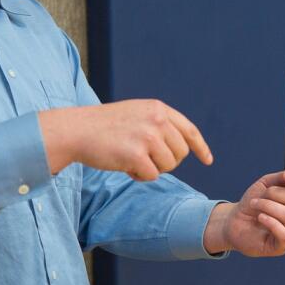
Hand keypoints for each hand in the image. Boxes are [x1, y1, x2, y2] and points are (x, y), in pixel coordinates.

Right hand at [38, 99, 212, 180]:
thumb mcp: (137, 114)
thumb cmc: (105, 126)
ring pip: (169, 166)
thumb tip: (182, 147)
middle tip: (144, 158)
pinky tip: (123, 165)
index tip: (208, 160)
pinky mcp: (136, 155)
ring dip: (152, 168)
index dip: (200, 147)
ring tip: (131, 158)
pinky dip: (139, 176)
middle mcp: (157, 120)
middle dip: (166, 161)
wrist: (77, 130)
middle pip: (181, 153)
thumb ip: (159, 124)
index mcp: (159, 109)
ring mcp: (147, 137)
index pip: (189, 130)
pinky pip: (152, 176)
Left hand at [204, 167, 284, 256]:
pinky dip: (270, 221)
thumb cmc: (253, 203)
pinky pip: (284, 234)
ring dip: (268, 206)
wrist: (235, 222)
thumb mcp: (265, 185)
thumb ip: (281, 178)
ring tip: (255, 205)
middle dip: (275, 192)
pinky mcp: (282, 247)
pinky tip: (260, 217)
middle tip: (260, 196)